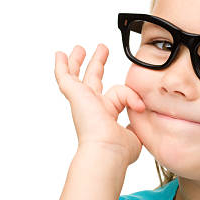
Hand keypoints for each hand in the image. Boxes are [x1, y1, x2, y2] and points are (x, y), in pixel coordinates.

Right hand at [54, 44, 146, 164]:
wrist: (107, 152)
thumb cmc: (119, 151)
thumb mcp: (135, 132)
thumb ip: (137, 122)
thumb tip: (140, 110)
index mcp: (106, 116)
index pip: (118, 96)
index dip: (132, 98)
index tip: (140, 106)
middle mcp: (93, 108)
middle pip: (94, 81)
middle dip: (98, 65)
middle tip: (102, 50)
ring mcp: (82, 101)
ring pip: (78, 77)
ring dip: (79, 61)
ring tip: (80, 48)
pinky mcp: (75, 95)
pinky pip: (65, 78)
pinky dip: (61, 66)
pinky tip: (60, 55)